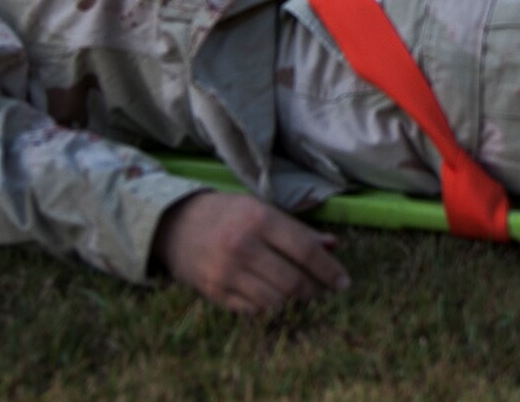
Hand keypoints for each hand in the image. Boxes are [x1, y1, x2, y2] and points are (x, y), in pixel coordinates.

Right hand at [152, 191, 348, 315]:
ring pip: (274, 302)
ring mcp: (226, 273)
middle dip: (315, 290)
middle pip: (292, 281)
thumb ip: (297, 229)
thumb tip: (333, 245)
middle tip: (324, 291)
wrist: (174, 223)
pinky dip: (269, 307)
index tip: (345, 283)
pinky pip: (253, 310)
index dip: (329, 269)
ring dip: (293, 302)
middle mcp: (243, 247)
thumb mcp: (261, 209)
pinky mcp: (214, 292)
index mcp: (259, 219)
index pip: (305, 250)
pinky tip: (274, 298)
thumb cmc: (226, 213)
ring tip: (300, 295)